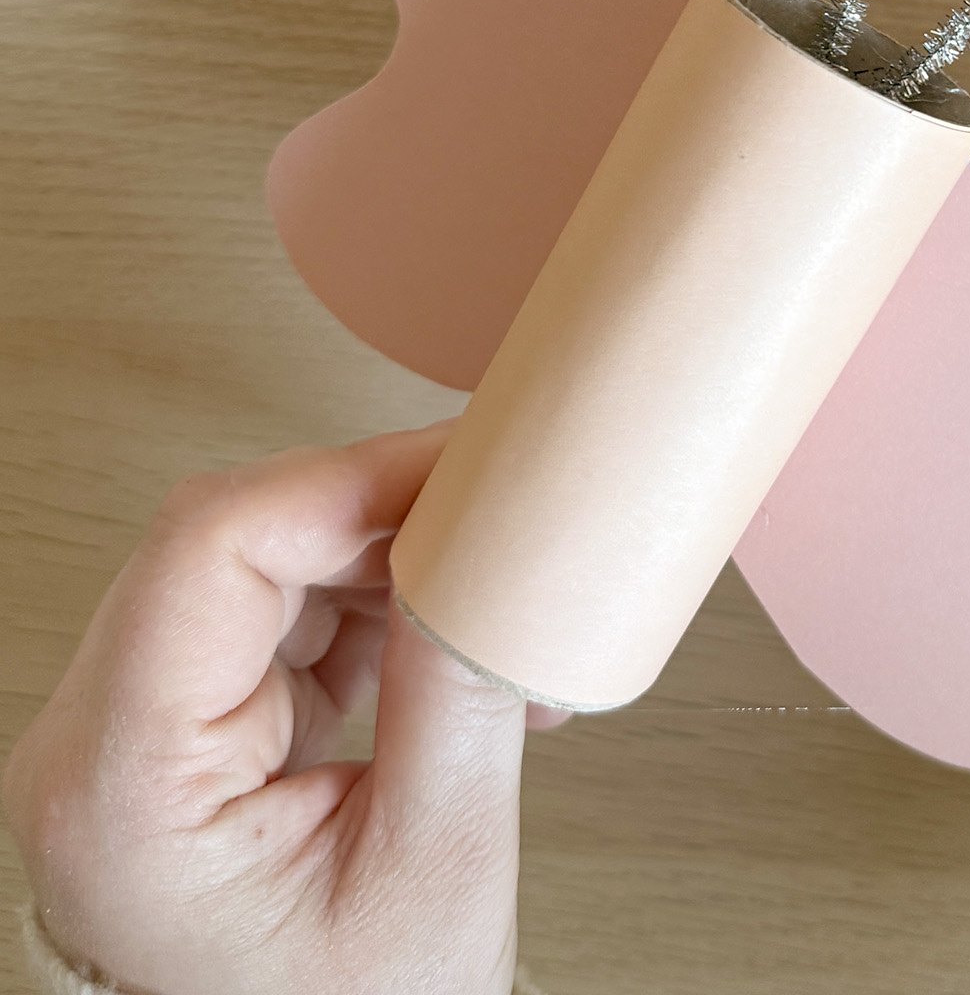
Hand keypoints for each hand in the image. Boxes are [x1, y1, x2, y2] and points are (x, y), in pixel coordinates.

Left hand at [3, 424, 546, 994]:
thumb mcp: (435, 867)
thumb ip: (459, 688)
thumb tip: (494, 542)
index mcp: (124, 791)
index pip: (207, 553)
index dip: (343, 483)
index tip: (460, 475)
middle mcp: (100, 744)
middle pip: (230, 539)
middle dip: (380, 510)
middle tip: (496, 512)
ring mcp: (136, 729)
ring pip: (258, 556)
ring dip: (386, 555)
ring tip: (484, 594)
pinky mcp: (186, 723)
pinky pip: (275, 605)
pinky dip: (373, 598)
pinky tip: (443, 635)